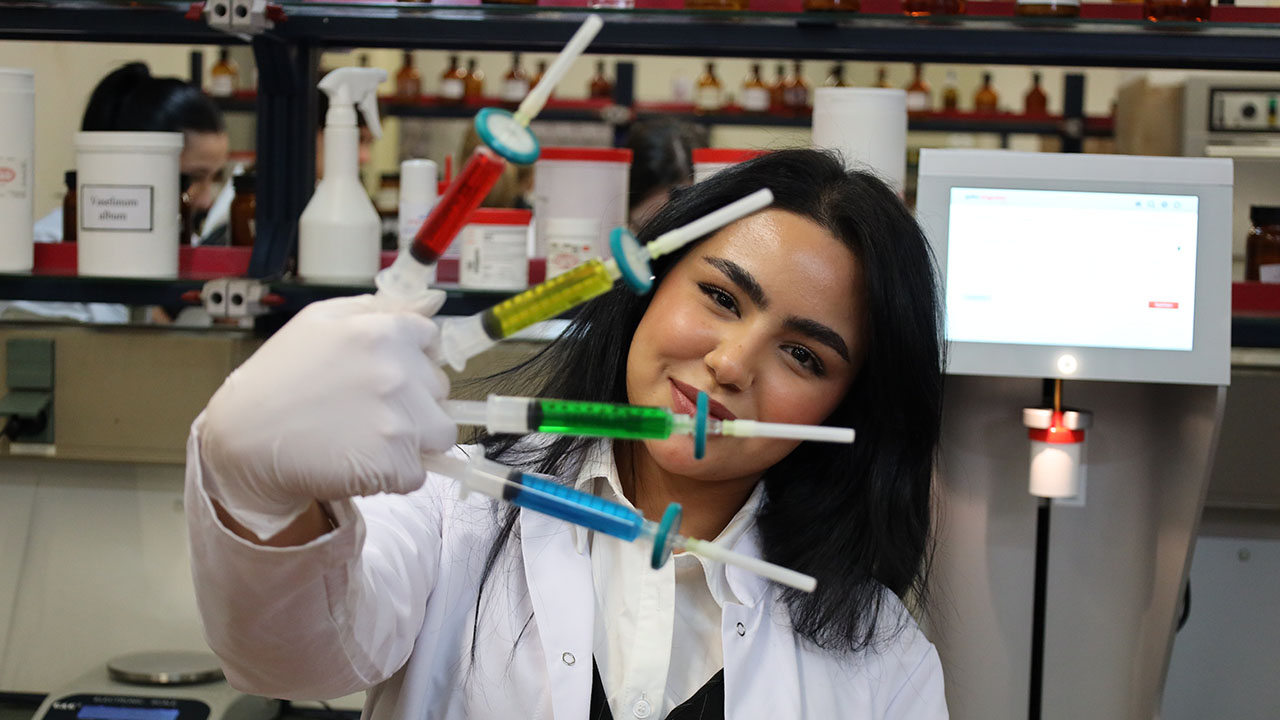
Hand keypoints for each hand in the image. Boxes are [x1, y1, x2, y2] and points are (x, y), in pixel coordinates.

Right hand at [198, 293, 455, 539]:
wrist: (243, 440)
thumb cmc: (278, 377)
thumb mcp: (318, 321)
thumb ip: (377, 308)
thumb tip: (432, 302)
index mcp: (384, 332)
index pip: (431, 342)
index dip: (411, 360)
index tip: (385, 375)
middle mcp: (399, 372)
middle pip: (439, 390)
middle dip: (415, 401)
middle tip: (368, 410)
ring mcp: (400, 420)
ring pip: (440, 433)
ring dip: (415, 440)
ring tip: (370, 440)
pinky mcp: (396, 464)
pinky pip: (418, 473)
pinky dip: (395, 474)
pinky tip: (360, 462)